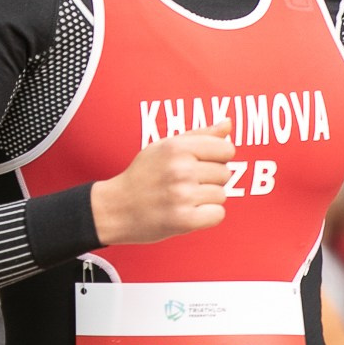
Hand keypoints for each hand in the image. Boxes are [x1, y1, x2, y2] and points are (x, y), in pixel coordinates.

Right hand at [90, 120, 234, 245]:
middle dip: (211, 180)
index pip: (227, 149)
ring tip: (185, 198)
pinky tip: (190, 212)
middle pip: (225, 173)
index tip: (202, 164)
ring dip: (208, 199)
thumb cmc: (143, 175)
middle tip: (186, 184)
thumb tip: (228, 124)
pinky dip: (208, 216)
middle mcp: (180, 169)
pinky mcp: (183, 220)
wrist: (115, 208)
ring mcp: (181, 195)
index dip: (218, 158)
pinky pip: (218, 214)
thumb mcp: (165, 146)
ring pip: (222, 195)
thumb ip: (199, 135)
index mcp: (176, 147)